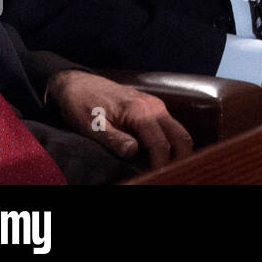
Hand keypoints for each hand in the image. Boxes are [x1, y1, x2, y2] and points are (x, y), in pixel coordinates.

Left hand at [47, 70, 192, 169]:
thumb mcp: (92, 126)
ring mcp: (156, 105)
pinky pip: (170, 128)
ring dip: (176, 151)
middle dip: (179, 159)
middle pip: (181, 136)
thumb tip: (132, 152)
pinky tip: (157, 156)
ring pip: (179, 132)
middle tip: (167, 174)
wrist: (80, 84)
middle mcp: (154, 106)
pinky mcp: (154, 108)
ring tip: (163, 168)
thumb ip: (113, 139)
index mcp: (140, 111)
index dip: (160, 165)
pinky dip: (171, 143)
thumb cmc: (83, 105)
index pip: (161, 144)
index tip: (153, 178)